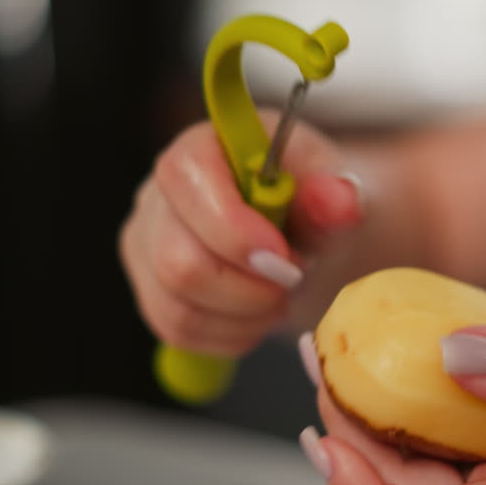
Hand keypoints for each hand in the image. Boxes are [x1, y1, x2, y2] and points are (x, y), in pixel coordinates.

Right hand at [120, 112, 362, 356]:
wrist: (306, 231)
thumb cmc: (313, 201)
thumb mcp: (335, 188)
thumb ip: (337, 195)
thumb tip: (339, 201)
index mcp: (200, 148)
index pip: (186, 178)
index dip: (232, 228)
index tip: (285, 256)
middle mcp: (157, 195)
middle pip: (178, 262)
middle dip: (248, 289)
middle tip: (293, 281)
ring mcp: (146, 246)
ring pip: (179, 308)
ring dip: (246, 317)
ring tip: (281, 297)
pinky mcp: (151, 290)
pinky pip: (180, 331)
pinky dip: (232, 335)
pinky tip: (260, 314)